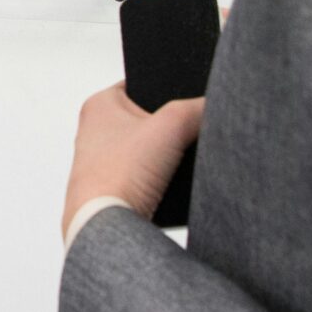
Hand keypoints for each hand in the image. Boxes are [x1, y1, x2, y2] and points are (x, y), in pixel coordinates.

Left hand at [62, 83, 203, 241]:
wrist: (106, 227)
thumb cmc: (118, 175)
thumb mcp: (170, 127)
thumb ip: (197, 108)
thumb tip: (214, 105)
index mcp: (100, 104)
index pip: (142, 84)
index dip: (169, 89)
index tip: (190, 97)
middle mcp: (97, 132)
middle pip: (150, 119)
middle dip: (172, 127)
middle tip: (189, 131)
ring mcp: (104, 162)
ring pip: (151, 151)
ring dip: (169, 156)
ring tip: (183, 160)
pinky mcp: (116, 189)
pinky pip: (149, 177)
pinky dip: (163, 179)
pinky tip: (174, 184)